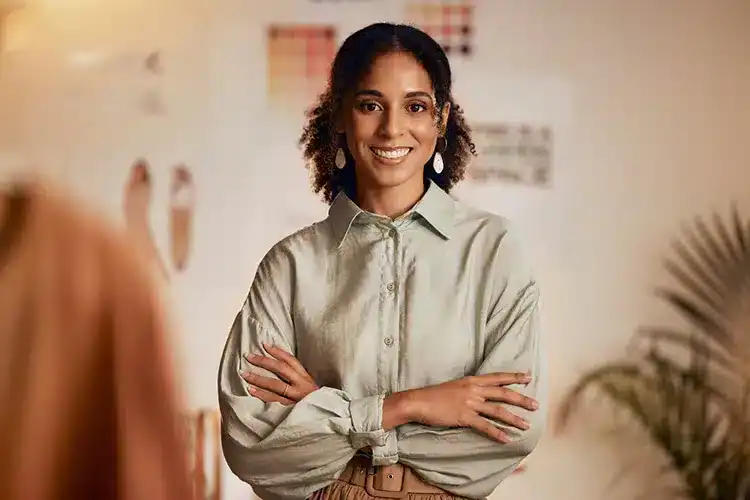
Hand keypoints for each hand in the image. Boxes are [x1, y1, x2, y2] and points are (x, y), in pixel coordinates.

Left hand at [242, 343, 318, 404]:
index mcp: (306, 378)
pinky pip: (273, 400)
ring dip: (258, 378)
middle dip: (264, 361)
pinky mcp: (290, 409)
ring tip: (245, 374)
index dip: (278, 352)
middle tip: (249, 357)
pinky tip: (251, 390)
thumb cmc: (315, 403)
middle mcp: (301, 385)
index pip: (291, 360)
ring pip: (275, 384)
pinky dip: (261, 395)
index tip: (265, 345)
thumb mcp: (310, 387)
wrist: (326, 417)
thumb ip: (298, 379)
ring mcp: (296, 397)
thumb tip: (279, 368)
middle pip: (281, 369)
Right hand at [405, 372, 538, 442]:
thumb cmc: (434, 395)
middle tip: (536, 405)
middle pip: (503, 394)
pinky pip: (485, 426)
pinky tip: (507, 439)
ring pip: (498, 411)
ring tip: (526, 425)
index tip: (528, 377)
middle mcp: (474, 390)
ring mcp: (470, 403)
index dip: (514, 377)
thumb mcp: (455, 386)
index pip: (498, 377)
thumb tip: (481, 394)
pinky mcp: (464, 417)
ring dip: (514, 419)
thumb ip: (469, 389)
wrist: (419, 401)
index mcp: (472, 380)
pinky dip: (497, 433)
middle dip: (521, 400)